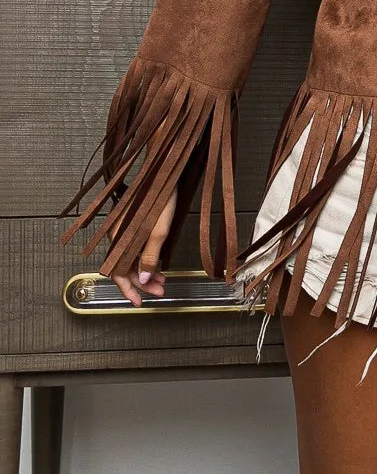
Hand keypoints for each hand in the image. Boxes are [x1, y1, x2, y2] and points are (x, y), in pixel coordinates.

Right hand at [107, 187, 176, 306]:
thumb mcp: (158, 230)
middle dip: (142, 284)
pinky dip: (145, 259)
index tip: (139, 303)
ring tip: (162, 281)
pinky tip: (157, 264)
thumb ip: (149, 257)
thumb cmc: (160, 195)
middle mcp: (117, 235)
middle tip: (160, 291)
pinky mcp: (132, 224)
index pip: (117, 273)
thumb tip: (143, 280)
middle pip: (125, 268)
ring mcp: (124, 230)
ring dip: (146, 273)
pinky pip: (134, 248)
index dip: (128, 291)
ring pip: (131, 259)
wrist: (162, 170)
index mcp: (118, 238)